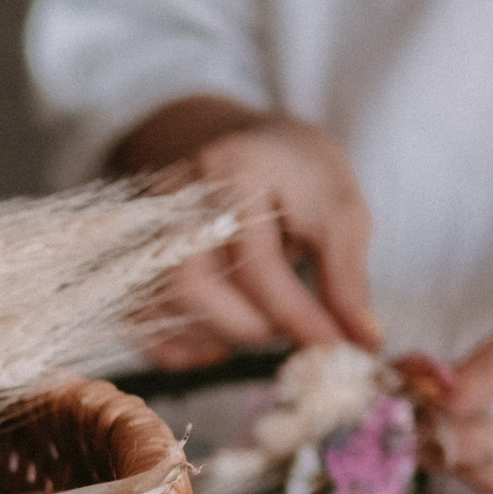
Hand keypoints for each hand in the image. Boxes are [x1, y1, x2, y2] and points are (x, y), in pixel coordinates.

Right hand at [112, 97, 379, 368]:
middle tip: (287, 332)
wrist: (242, 145)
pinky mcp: (130, 257)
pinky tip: (219, 339)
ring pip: (160, 305)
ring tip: (259, 326)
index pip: (256, 262)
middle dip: (247, 327)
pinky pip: (138, 319)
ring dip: (215, 337)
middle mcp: (173, 194)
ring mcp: (141, 225)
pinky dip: (179, 346)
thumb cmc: (295, 175)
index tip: (332, 348)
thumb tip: (362, 342)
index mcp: (232, 166)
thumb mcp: (339, 207)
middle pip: (191, 285)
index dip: (296, 314)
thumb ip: (347, 276)